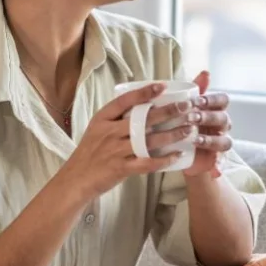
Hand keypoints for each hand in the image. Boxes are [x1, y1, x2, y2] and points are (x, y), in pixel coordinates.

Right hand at [58, 82, 189, 199]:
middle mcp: (109, 132)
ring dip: (171, 134)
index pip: (124, 101)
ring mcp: (115, 150)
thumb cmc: (90, 152)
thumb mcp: (97, 129)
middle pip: (142, 118)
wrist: (76, 179)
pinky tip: (177, 155)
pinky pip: (147, 163)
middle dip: (168, 111)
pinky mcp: (121, 168)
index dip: (144, 93)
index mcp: (102, 119)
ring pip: (149, 140)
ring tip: (189, 129)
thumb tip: (142, 106)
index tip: (162, 86)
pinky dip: (163, 159)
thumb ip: (115, 119)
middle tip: (187, 107)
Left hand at [182, 71, 232, 177]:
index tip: (196, 100)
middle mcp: (221, 125)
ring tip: (195, 140)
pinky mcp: (216, 159)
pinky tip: (213, 168)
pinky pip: (221, 162)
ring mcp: (220, 142)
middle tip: (191, 118)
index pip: (222, 100)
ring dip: (211, 140)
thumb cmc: (182, 122)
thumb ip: (194, 89)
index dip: (212, 100)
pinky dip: (218, 165)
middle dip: (207, 118)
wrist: (177, 150)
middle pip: (223, 119)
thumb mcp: (184, 106)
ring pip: (225, 141)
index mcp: (215, 109)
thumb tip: (206, 72)